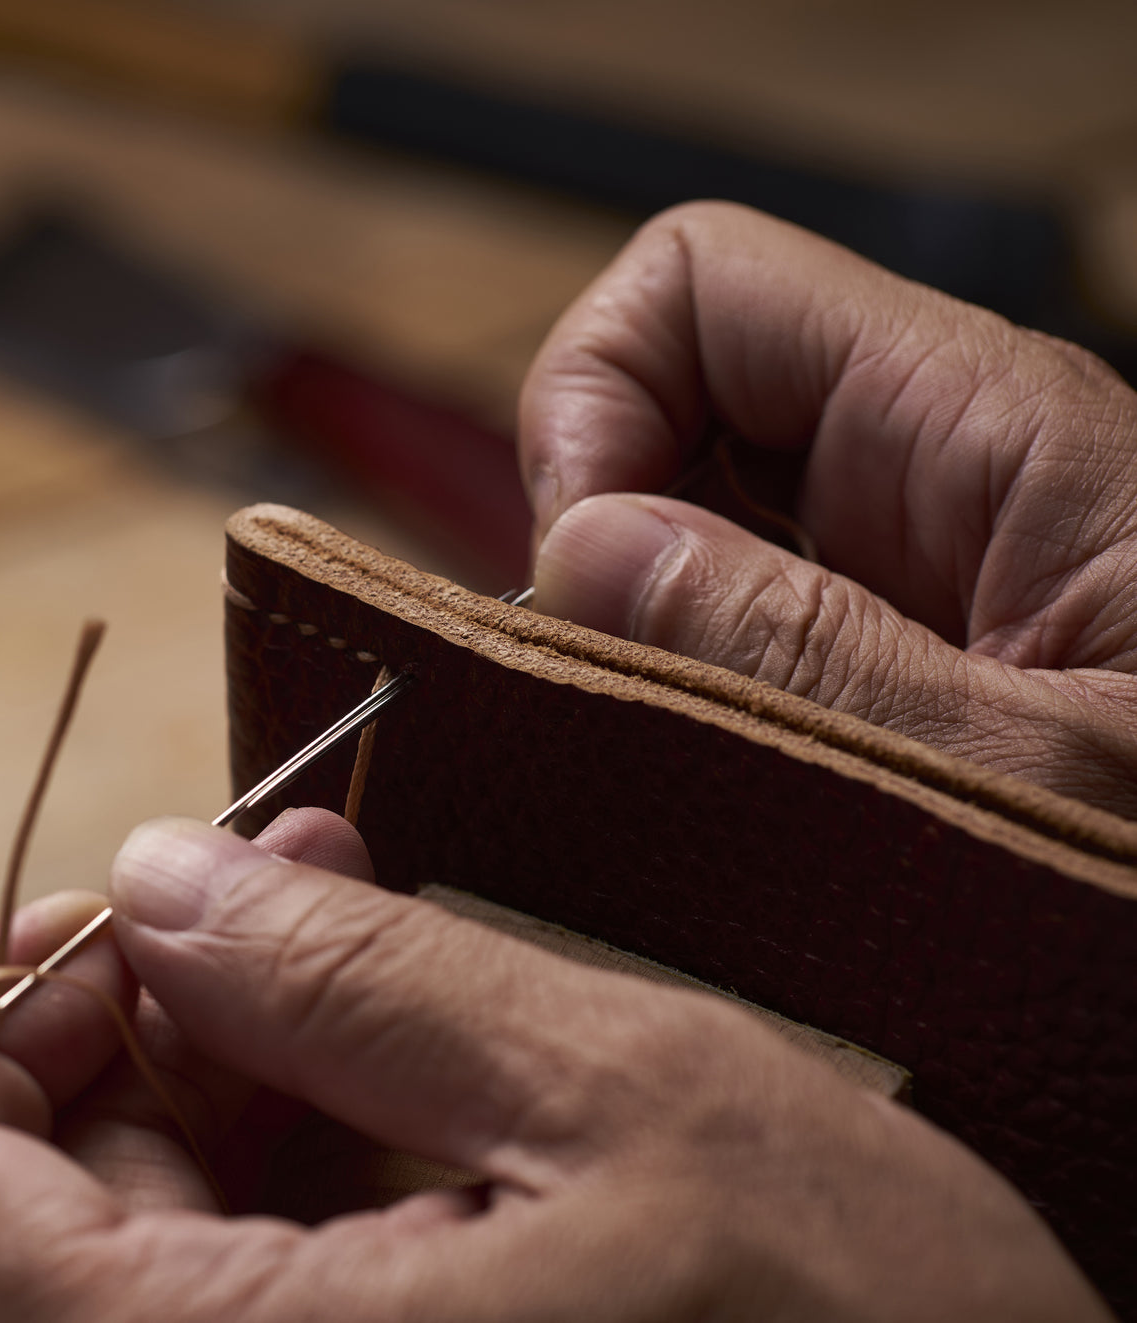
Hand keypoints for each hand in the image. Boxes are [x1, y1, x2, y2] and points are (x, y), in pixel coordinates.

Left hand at [0, 809, 1107, 1320]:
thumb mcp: (623, 1102)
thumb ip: (361, 981)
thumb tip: (157, 879)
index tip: (120, 918)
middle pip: (23, 1211)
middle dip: (148, 1013)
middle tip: (291, 877)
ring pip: (136, 1239)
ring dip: (234, 1061)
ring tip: (369, 931)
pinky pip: (246, 1282)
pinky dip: (296, 1144)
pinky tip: (404, 1046)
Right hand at [520, 202, 1136, 817]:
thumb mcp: (1036, 777)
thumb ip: (803, 659)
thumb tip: (583, 552)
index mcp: (978, 429)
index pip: (700, 286)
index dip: (598, 403)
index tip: (586, 580)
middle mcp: (922, 479)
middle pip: (664, 405)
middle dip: (592, 539)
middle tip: (618, 697)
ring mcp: (889, 576)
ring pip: (673, 529)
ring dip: (626, 636)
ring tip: (659, 761)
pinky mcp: (874, 665)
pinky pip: (717, 633)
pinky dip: (668, 700)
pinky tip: (694, 787)